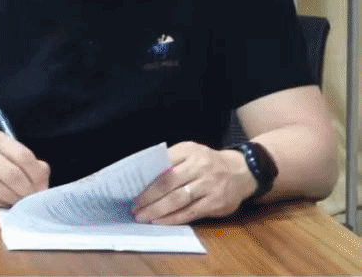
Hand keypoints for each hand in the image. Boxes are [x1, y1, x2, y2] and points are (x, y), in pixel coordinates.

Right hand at [0, 130, 49, 206]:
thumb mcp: (5, 151)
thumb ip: (27, 161)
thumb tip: (43, 179)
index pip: (23, 156)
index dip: (36, 175)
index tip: (42, 187)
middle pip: (14, 175)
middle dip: (28, 191)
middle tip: (33, 198)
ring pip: (4, 191)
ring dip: (17, 200)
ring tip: (20, 200)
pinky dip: (5, 204)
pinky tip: (5, 200)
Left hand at [133, 141, 254, 223]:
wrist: (241, 171)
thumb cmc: (207, 163)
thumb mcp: (190, 152)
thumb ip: (170, 161)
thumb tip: (143, 177)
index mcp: (189, 150)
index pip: (162, 164)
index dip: (146, 179)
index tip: (130, 189)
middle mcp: (200, 166)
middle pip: (169, 183)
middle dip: (149, 198)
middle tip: (134, 208)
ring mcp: (210, 185)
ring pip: (179, 199)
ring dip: (158, 210)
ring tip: (143, 217)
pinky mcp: (217, 203)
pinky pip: (191, 212)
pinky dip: (174, 218)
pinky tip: (161, 222)